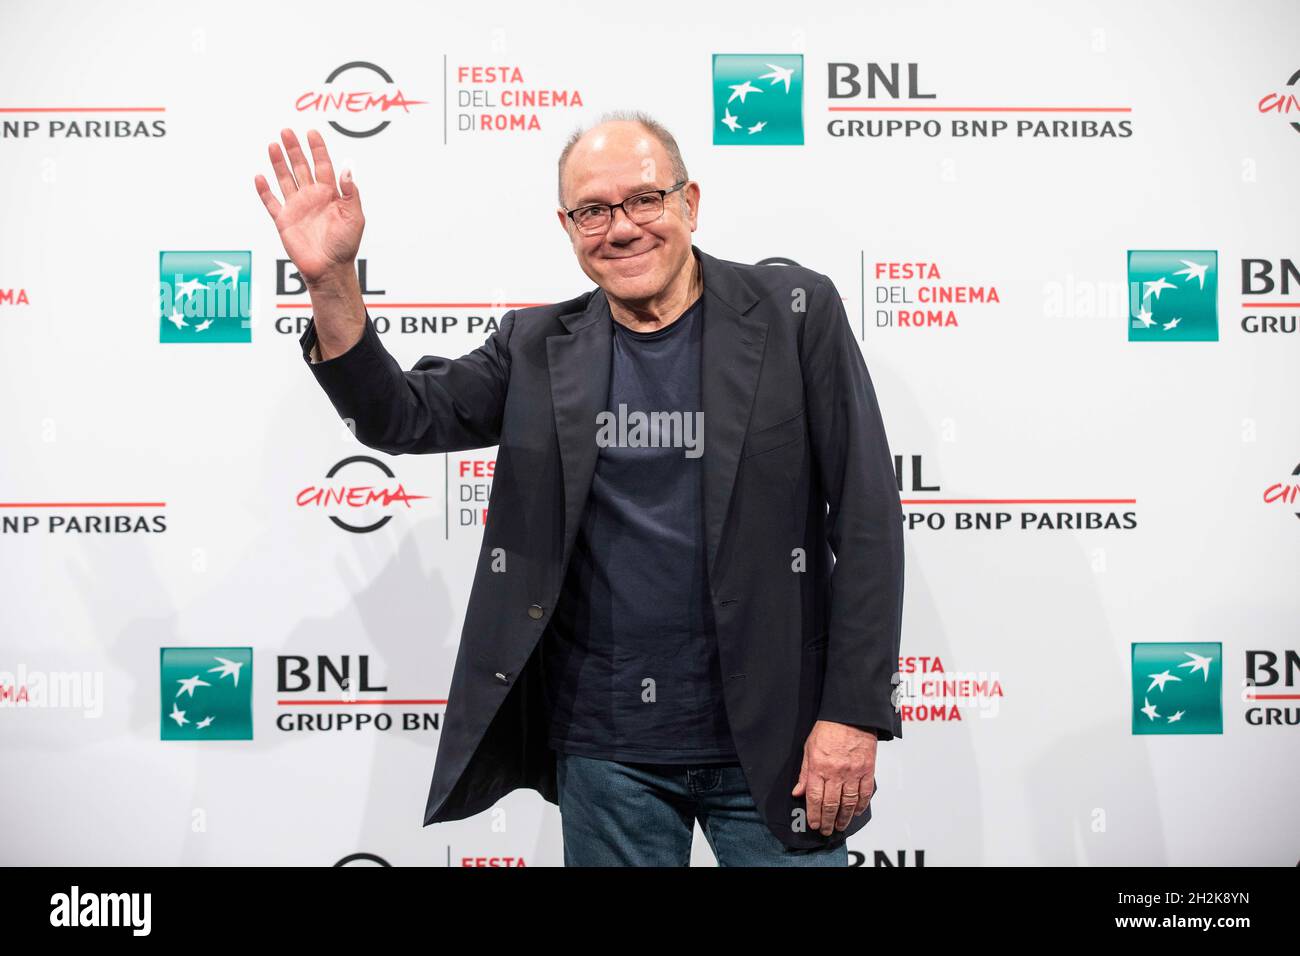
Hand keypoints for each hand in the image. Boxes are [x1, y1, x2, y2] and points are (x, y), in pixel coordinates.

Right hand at [254, 128, 363, 285]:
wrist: (330, 269)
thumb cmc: (346, 245)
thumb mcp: (355, 217)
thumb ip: (351, 192)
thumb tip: (348, 167)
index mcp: (330, 195)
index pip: (323, 165)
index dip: (318, 149)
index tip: (312, 133)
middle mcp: (312, 197)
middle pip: (301, 167)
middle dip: (294, 149)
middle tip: (287, 131)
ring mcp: (297, 207)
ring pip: (285, 179)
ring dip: (279, 163)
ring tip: (274, 145)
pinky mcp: (284, 220)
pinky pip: (271, 202)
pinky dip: (264, 190)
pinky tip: (260, 177)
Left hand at [792, 720, 875, 835]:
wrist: (851, 715)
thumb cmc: (828, 728)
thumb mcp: (809, 748)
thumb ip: (805, 773)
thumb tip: (798, 792)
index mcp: (819, 766)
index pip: (815, 798)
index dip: (813, 814)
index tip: (813, 824)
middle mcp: (836, 772)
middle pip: (831, 804)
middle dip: (827, 821)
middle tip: (825, 830)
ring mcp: (853, 772)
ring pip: (849, 803)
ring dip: (844, 818)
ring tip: (839, 826)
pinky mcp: (867, 770)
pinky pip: (865, 793)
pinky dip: (860, 805)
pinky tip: (856, 812)